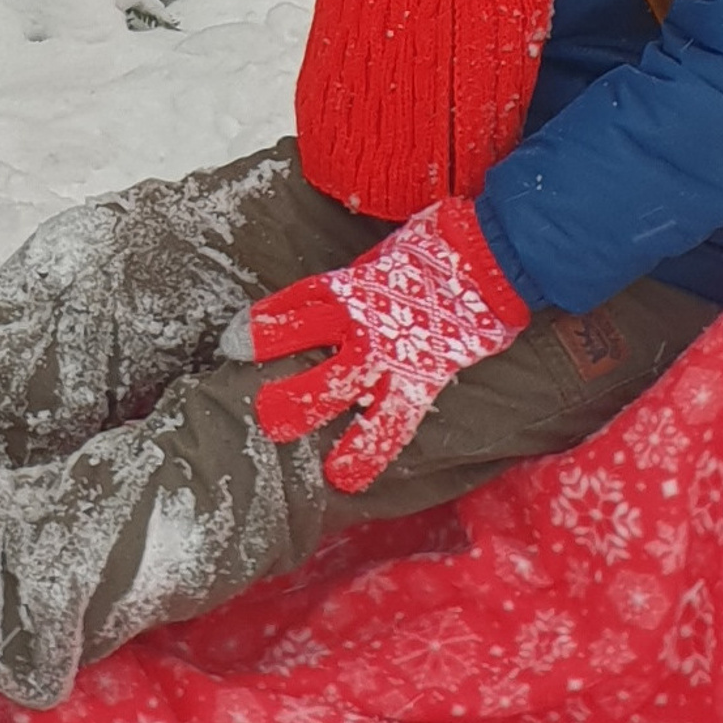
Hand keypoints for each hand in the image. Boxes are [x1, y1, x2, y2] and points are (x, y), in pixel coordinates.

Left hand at [234, 196, 529, 494]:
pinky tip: (345, 478)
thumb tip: (361, 284)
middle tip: (234, 373)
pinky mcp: (418, 379)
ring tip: (275, 430)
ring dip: (305, 406)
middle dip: (269, 353)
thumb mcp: (389, 252)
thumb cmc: (442, 244)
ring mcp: (386, 349)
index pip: (297, 301)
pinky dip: (367, 451)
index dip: (265, 320)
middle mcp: (359, 315)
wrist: (488, 257)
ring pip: (336, 384)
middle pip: (302, 335)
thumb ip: (367, 276)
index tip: (234, 339)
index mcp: (351, 282)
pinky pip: (389, 423)